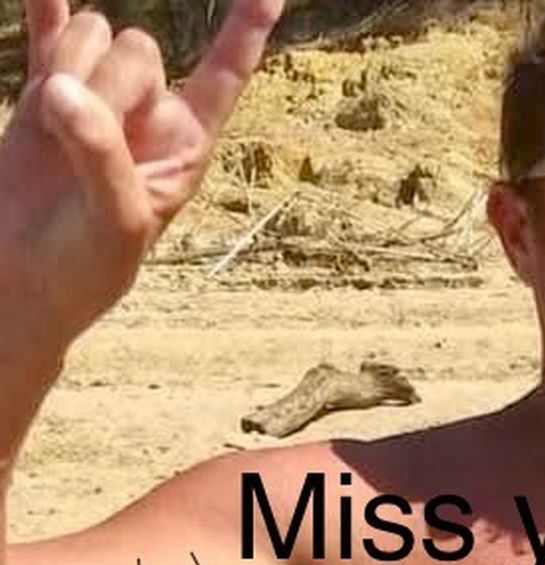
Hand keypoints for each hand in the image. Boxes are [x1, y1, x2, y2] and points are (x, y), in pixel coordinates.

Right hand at [0, 0, 282, 343]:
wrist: (22, 281)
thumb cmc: (86, 267)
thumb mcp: (117, 223)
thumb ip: (103, 156)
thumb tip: (66, 91)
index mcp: (186, 144)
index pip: (223, 77)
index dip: (245, 32)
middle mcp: (148, 114)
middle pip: (137, 49)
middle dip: (107, 83)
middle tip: (83, 143)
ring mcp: (96, 100)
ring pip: (93, 35)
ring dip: (70, 65)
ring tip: (54, 129)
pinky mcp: (44, 96)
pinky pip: (50, 32)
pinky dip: (49, 10)